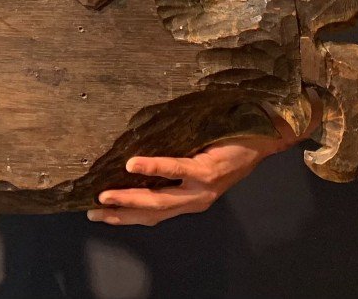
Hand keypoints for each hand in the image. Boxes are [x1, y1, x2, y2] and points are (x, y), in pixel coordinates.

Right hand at [86, 138, 278, 226]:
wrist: (263, 139)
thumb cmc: (232, 145)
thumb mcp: (202, 162)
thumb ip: (179, 166)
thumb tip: (143, 153)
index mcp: (192, 198)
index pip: (154, 214)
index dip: (127, 217)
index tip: (101, 215)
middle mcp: (195, 199)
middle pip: (152, 213)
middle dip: (121, 215)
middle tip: (94, 211)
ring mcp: (201, 188)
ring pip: (160, 200)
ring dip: (130, 199)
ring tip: (105, 197)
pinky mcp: (206, 171)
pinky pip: (175, 170)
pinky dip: (152, 169)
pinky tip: (132, 166)